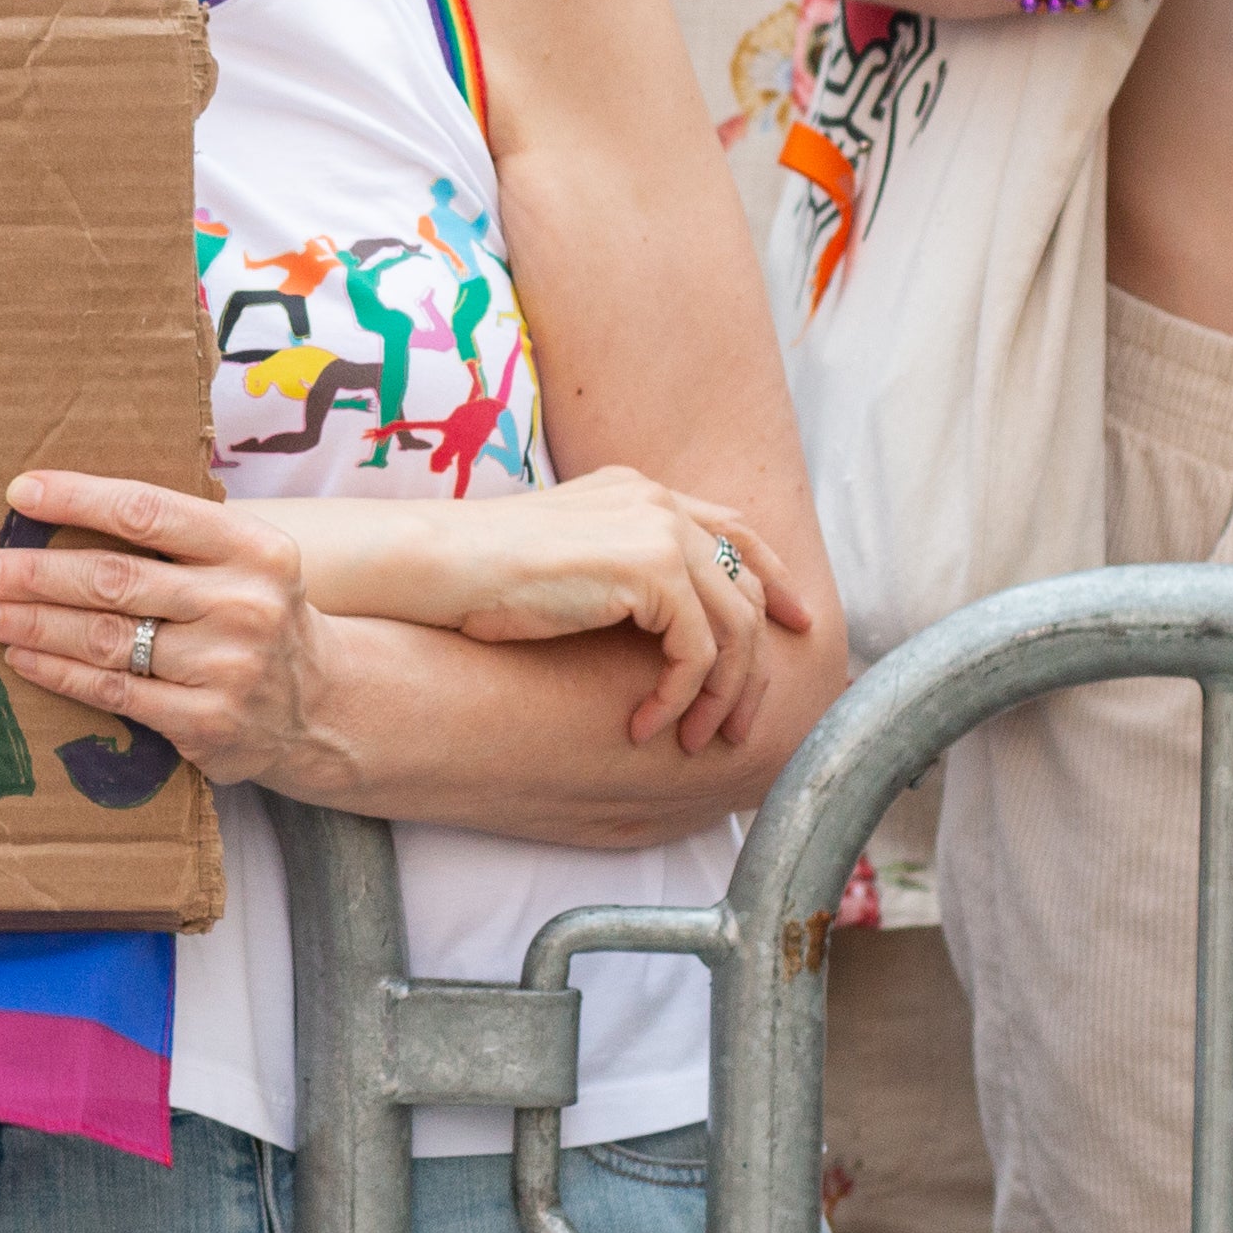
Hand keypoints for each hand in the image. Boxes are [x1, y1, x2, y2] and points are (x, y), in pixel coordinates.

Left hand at [0, 471, 363, 799]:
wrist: (322, 705)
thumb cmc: (254, 614)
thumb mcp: (243, 560)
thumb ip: (176, 536)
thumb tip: (61, 507)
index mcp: (252, 548)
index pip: (148, 512)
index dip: (77, 499)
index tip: (18, 494)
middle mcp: (243, 604)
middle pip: (116, 579)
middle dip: (35, 573)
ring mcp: (227, 668)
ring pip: (106, 639)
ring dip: (32, 624)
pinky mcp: (206, 723)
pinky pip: (113, 691)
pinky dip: (58, 671)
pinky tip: (20, 654)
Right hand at [273, 471, 806, 752]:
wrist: (435, 566)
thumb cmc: (477, 580)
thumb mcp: (566, 566)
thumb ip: (619, 574)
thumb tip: (661, 625)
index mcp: (639, 492)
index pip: (735, 529)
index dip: (775, 579)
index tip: (797, 627)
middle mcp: (658, 501)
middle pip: (748, 586)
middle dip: (757, 662)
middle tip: (745, 722)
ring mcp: (659, 528)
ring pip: (735, 628)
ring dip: (722, 695)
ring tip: (697, 741)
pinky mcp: (652, 568)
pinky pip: (698, 651)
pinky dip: (681, 698)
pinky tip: (647, 726)